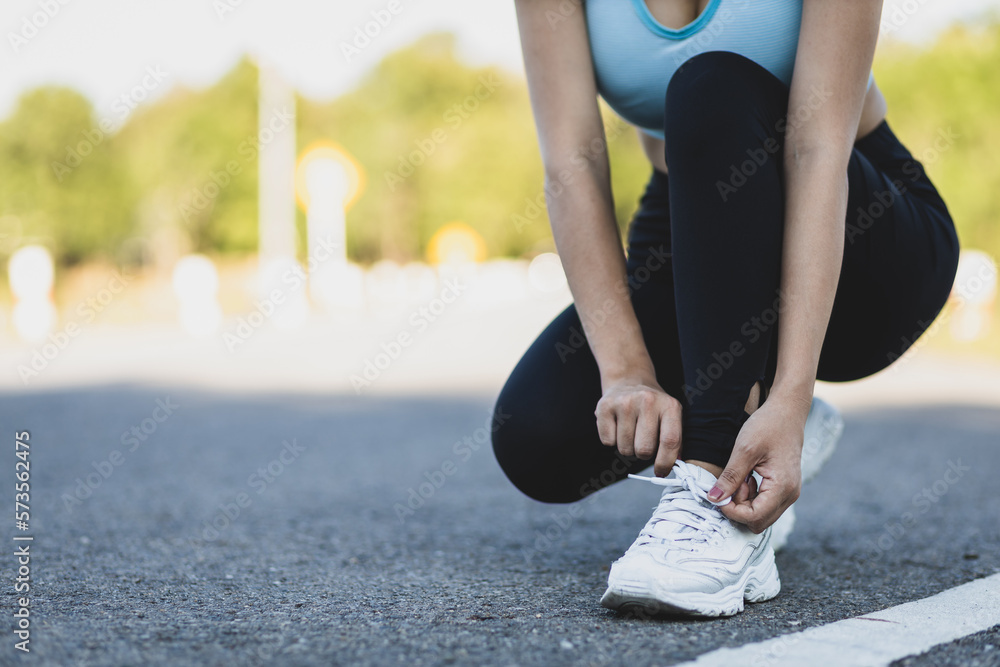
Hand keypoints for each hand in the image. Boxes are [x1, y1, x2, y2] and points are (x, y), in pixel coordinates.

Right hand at [595, 377, 682, 476]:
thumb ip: (674, 442)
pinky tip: (617, 426)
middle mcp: (647, 401)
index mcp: (670, 405)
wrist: (629, 380)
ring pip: (625, 449)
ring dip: (628, 448)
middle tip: (643, 443)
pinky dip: (612, 440)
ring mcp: (624, 402)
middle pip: (644, 450)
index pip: (670, 441)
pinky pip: (608, 442)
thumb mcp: (670, 416)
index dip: (665, 462)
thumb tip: (670, 468)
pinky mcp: (604, 406)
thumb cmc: (652, 406)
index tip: (660, 471)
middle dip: (644, 454)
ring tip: (631, 431)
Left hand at [708, 394, 810, 532]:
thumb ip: (730, 477)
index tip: (718, 495)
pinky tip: (746, 477)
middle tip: (731, 484)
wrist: (787, 411)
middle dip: (738, 508)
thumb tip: (713, 499)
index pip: (754, 518)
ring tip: (740, 477)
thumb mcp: (744, 449)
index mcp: (783, 488)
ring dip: (744, 502)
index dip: (731, 511)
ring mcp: (789, 492)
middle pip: (758, 521)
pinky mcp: (784, 487)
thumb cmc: (768, 425)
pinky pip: (764, 503)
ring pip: (760, 514)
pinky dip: (751, 496)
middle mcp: (790, 495)